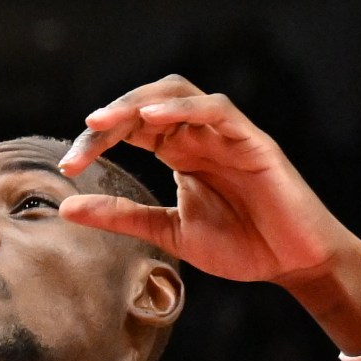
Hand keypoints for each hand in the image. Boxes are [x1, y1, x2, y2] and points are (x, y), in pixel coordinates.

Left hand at [52, 75, 360, 339]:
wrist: (294, 265)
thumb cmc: (241, 246)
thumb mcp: (169, 232)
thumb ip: (122, 217)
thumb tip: (66, 207)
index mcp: (180, 153)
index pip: (130, 129)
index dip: (97, 139)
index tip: (68, 165)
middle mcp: (200, 137)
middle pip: (148, 102)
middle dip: (112, 116)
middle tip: (82, 139)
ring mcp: (228, 136)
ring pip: (179, 95)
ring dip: (138, 104)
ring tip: (104, 121)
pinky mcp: (254, 142)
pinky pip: (218, 111)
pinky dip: (184, 108)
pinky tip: (154, 118)